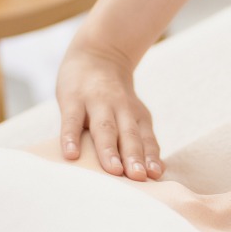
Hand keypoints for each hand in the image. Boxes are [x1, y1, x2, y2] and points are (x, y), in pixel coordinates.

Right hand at [56, 45, 163, 180]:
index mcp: (137, 115)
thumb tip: (158, 172)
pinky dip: (71, 138)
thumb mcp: (133, 115)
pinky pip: (72, 121)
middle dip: (134, 156)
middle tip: (139, 177)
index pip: (146, 139)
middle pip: (129, 135)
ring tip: (114, 171)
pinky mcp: (72, 99)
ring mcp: (96, 102)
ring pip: (104, 128)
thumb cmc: (115, 98)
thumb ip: (144, 141)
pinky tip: (71, 155)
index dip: (151, 157)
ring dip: (110, 150)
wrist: (96, 54)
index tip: (155, 175)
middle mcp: (120, 109)